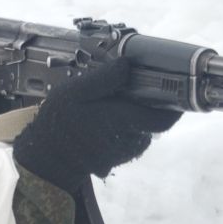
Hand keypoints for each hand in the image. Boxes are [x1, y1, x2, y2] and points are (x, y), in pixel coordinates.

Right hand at [12, 59, 179, 189]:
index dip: (175, 102)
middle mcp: (131, 138)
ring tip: (114, 102)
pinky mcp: (118, 157)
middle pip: (155, 118)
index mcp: (125, 120)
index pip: (166, 115)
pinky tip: (105, 119)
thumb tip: (127, 64)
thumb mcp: (75, 92)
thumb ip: (104, 78)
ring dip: (135, 114)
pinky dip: (124, 126)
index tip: (173, 85)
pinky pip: (131, 137)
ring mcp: (126, 150)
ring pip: (143, 127)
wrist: (47, 159)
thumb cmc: (59, 124)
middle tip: (137, 87)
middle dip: (150, 103)